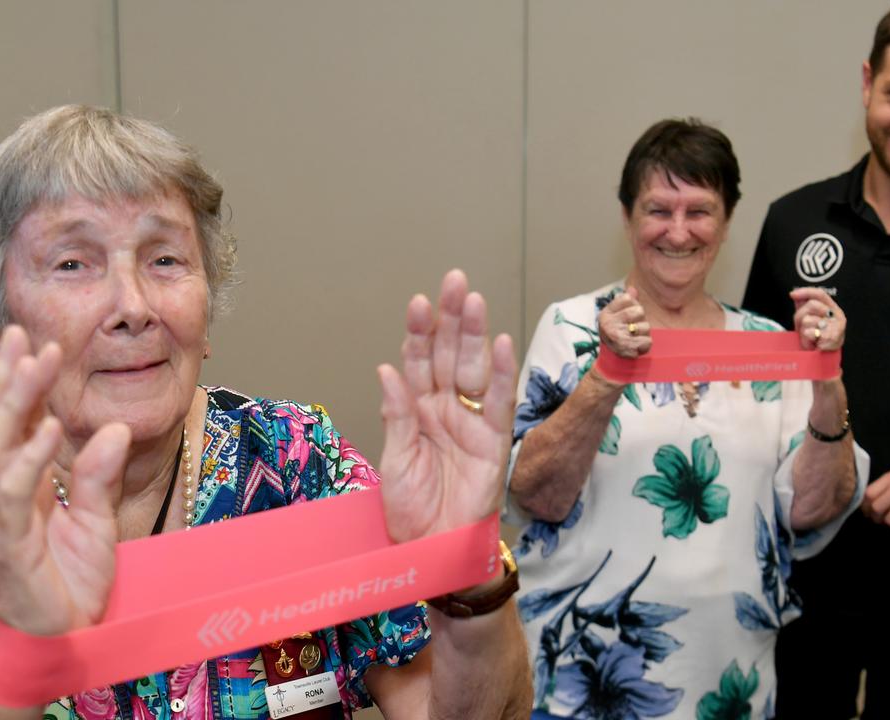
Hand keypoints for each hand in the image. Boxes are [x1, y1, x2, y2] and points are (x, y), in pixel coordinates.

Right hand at [0, 325, 127, 634]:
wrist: (67, 637)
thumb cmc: (74, 580)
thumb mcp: (99, 520)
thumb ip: (101, 475)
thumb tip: (112, 427)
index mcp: (27, 483)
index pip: (17, 423)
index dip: (20, 383)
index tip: (33, 340)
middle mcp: (8, 493)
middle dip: (8, 378)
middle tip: (25, 336)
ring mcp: (5, 516)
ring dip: (16, 403)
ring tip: (34, 364)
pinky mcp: (12, 544)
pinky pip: (16, 494)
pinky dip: (32, 458)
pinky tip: (48, 428)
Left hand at [376, 270, 517, 542]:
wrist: (434, 548)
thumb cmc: (411, 509)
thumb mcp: (395, 461)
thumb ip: (397, 416)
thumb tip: (387, 370)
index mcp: (416, 409)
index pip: (417, 361)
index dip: (419, 332)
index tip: (419, 303)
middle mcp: (444, 408)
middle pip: (448, 354)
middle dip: (451, 318)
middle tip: (454, 282)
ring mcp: (471, 421)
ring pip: (473, 368)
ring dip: (474, 335)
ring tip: (473, 301)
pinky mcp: (494, 440)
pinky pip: (500, 402)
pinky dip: (503, 373)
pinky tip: (500, 343)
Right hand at [597, 286, 651, 357]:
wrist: (611, 361)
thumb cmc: (616, 334)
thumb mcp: (615, 317)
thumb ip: (625, 302)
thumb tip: (632, 289)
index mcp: (605, 314)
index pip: (627, 298)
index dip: (633, 305)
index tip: (627, 316)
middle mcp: (609, 324)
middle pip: (639, 311)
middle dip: (641, 320)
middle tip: (633, 328)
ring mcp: (618, 337)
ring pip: (646, 327)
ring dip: (644, 334)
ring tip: (634, 338)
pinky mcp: (628, 349)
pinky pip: (648, 341)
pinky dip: (645, 345)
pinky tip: (636, 347)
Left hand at [791, 287, 845, 351]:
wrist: (823, 358)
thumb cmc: (816, 338)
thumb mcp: (809, 320)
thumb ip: (804, 306)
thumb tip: (794, 294)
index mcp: (833, 308)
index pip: (819, 294)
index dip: (805, 291)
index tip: (792, 294)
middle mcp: (837, 315)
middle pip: (812, 305)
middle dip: (801, 316)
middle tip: (803, 328)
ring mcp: (836, 326)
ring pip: (808, 320)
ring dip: (804, 331)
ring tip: (810, 338)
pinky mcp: (832, 338)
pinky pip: (810, 333)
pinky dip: (807, 340)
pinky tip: (813, 344)